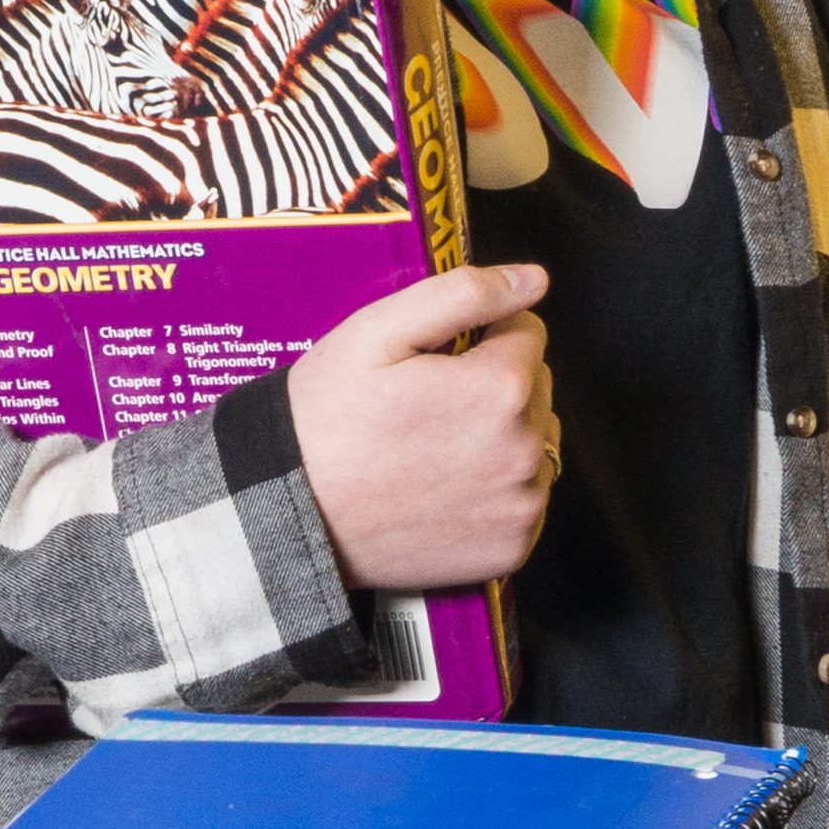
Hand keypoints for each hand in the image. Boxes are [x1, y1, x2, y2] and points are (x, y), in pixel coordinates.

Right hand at [285, 260, 558, 593]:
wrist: (291, 510)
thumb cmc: (327, 418)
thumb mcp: (377, 332)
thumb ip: (463, 295)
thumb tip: (534, 280)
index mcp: (502, 388)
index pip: (527, 333)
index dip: (480, 335)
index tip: (434, 359)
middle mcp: (525, 450)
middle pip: (536, 389)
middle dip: (495, 385)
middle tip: (427, 405)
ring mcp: (521, 505)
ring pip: (536, 444)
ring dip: (503, 437)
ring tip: (435, 448)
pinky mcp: (510, 548)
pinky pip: (525, 500)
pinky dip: (497, 491)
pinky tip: (446, 488)